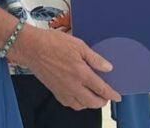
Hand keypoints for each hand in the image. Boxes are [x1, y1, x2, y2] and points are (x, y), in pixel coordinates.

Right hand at [7, 25, 121, 109]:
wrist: (32, 48)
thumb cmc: (53, 44)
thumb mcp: (79, 45)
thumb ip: (95, 58)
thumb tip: (108, 67)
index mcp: (81, 73)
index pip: (101, 89)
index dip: (111, 94)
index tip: (117, 97)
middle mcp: (72, 85)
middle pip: (91, 102)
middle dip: (102, 102)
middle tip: (107, 98)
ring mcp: (62, 90)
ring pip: (79, 105)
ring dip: (89, 104)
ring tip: (95, 97)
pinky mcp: (54, 91)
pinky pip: (68, 103)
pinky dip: (76, 104)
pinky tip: (79, 97)